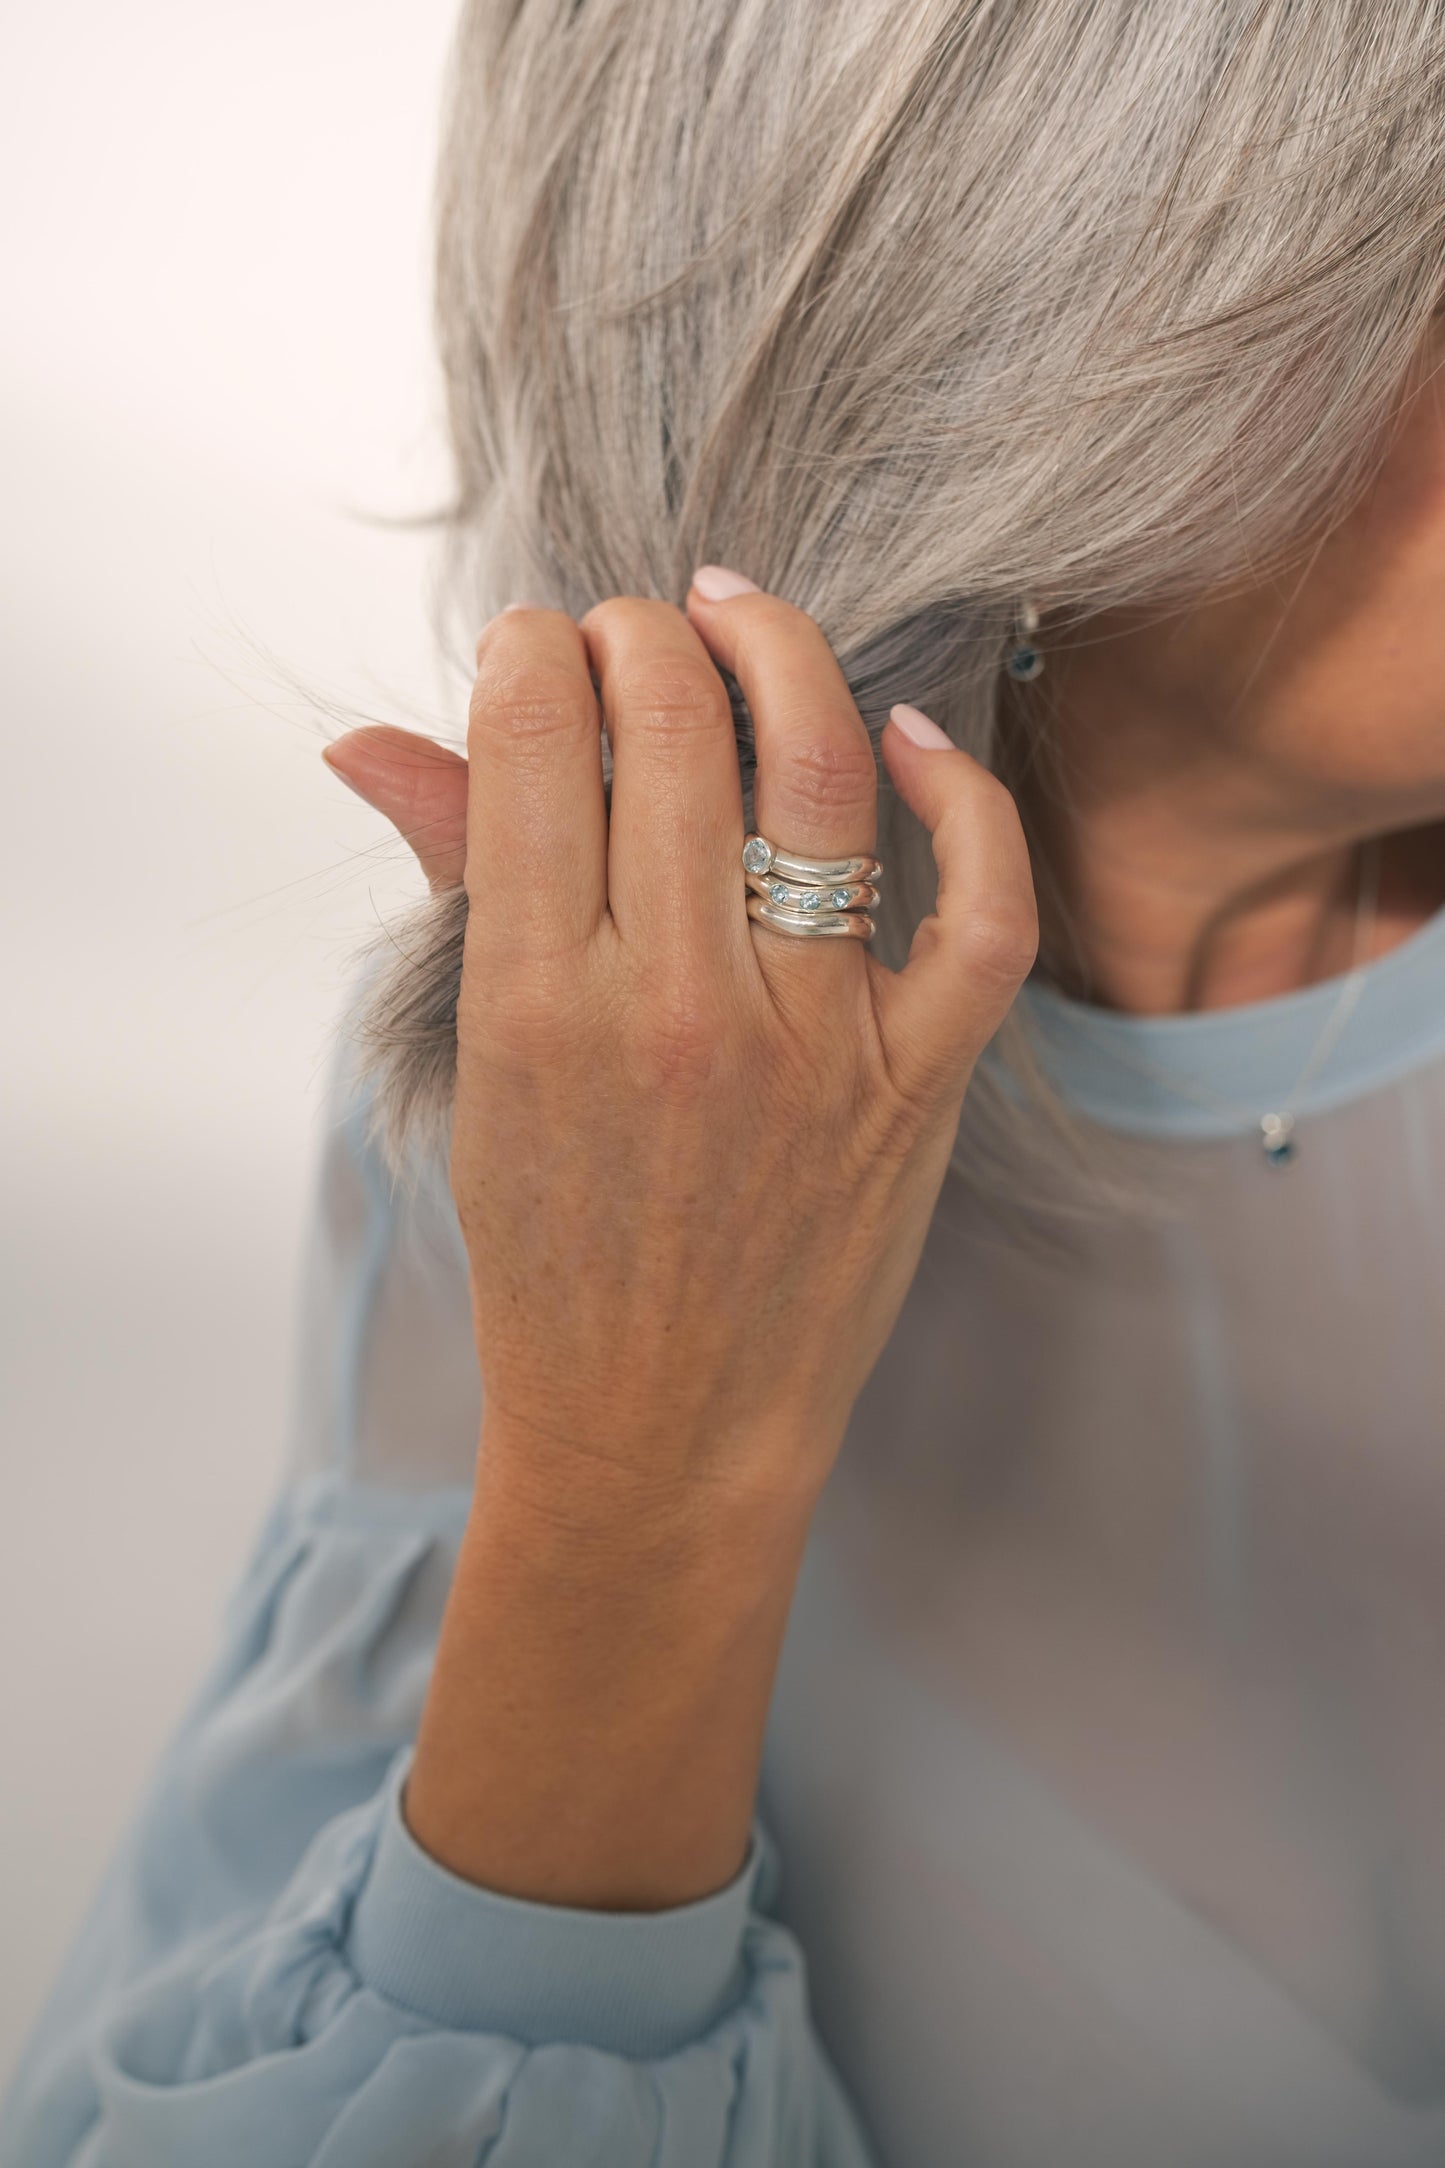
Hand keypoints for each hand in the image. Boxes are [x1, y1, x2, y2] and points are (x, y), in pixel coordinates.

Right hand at [324, 574, 1037, 1520]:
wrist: (662, 1429)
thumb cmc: (554, 1251)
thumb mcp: (478, 1074)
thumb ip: (450, 886)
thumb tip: (369, 744)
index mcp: (537, 1004)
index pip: (536, 744)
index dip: (535, 648)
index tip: (538, 642)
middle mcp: (674, 1010)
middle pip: (677, 731)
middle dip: (641, 634)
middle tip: (631, 631)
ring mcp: (809, 1046)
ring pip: (821, 781)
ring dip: (780, 656)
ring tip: (736, 619)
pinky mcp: (913, 1085)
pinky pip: (980, 910)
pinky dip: (964, 802)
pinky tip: (906, 740)